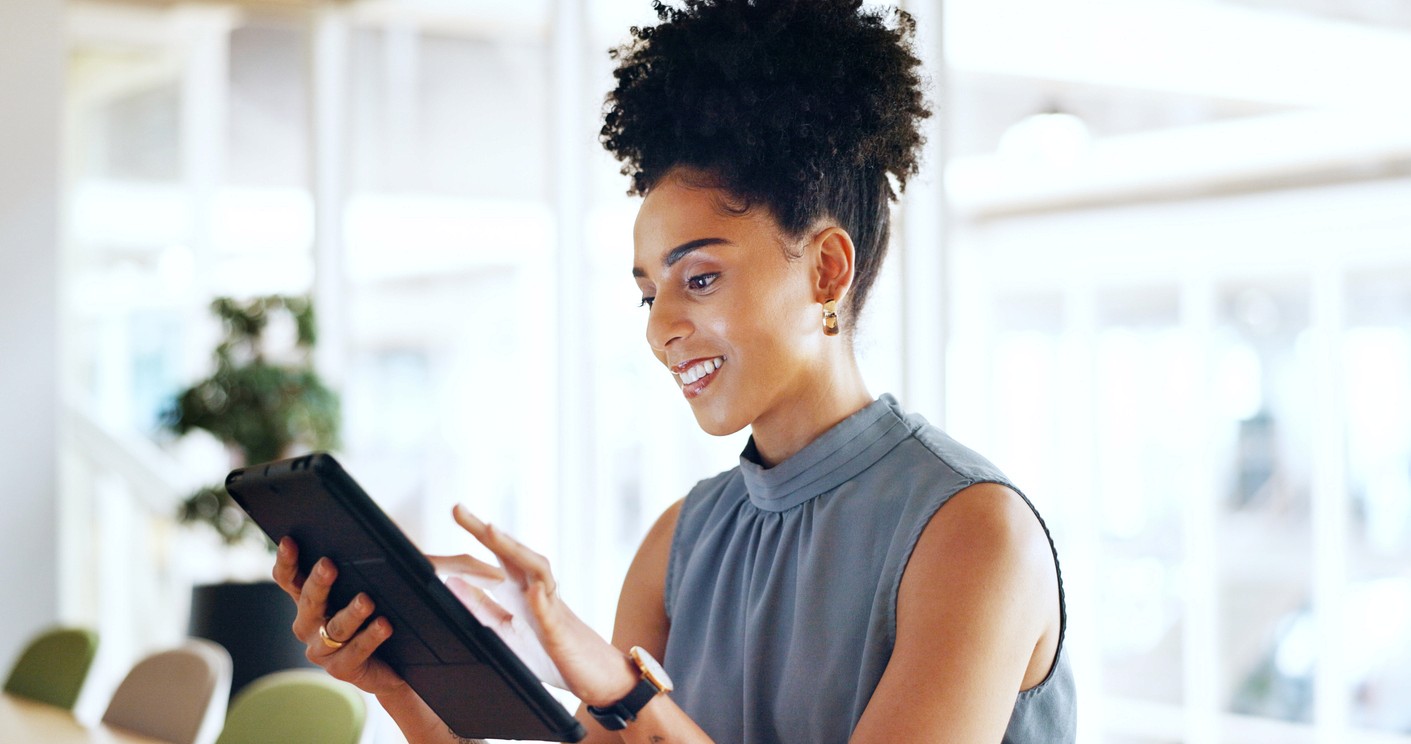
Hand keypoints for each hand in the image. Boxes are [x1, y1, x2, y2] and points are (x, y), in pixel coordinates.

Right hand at [271, 537, 408, 696]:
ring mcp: (322, 650)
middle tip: (328, 565)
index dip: (287, 561)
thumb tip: (386, 543)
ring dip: (351, 613)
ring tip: (366, 600)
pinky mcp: (341, 669)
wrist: (395, 664)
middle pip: (309, 601)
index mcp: (310, 599)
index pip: (290, 578)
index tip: (288, 541)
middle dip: (318, 582)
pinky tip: (384, 625)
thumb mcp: (373, 588)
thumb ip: (372, 568)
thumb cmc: (380, 614)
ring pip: (335, 627)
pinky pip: (356, 650)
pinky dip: (370, 637)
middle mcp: (309, 624)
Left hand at [443, 504, 640, 706]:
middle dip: (486, 531)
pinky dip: (542, 601)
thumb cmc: (552, 653)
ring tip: (491, 532)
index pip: (490, 563)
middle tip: (458, 509)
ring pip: (536, 571)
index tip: (451, 520)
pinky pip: (552, 613)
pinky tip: (532, 589)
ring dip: (514, 550)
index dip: (467, 545)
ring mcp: (550, 608)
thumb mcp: (505, 633)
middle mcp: (535, 592)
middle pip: (512, 554)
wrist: (597, 675)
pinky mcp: (561, 633)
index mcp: (518, 593)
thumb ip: (481, 609)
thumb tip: (452, 583)